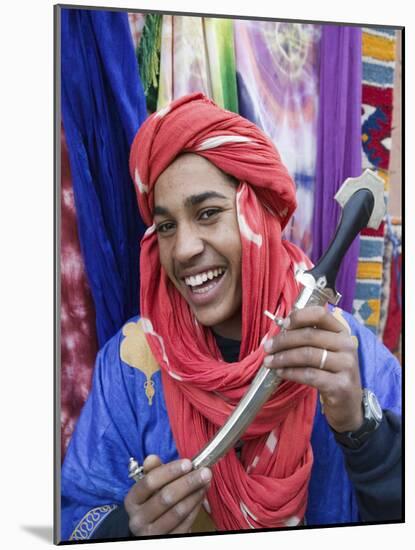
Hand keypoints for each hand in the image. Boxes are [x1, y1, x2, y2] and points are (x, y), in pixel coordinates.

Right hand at [124, 454, 210, 535]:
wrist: (152, 531)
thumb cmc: (152, 502)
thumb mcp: (150, 487)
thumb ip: (152, 471)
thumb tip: (151, 458)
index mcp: (132, 500)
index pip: (149, 482)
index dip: (170, 471)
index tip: (188, 463)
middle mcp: (138, 519)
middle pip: (165, 497)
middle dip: (188, 482)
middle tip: (205, 472)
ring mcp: (151, 533)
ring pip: (177, 512)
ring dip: (195, 495)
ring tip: (205, 483)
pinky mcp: (166, 541)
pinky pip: (185, 524)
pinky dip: (195, 509)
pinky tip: (201, 497)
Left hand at [263, 306, 362, 432]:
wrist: (348, 403)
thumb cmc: (330, 372)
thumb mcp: (325, 350)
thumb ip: (308, 337)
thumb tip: (280, 329)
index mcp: (342, 331)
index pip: (320, 314)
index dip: (299, 317)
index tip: (284, 324)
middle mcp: (347, 345)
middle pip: (309, 335)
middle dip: (283, 341)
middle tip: (267, 347)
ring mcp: (346, 365)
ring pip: (307, 355)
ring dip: (283, 357)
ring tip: (269, 361)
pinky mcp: (340, 385)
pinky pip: (309, 374)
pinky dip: (291, 372)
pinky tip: (280, 372)